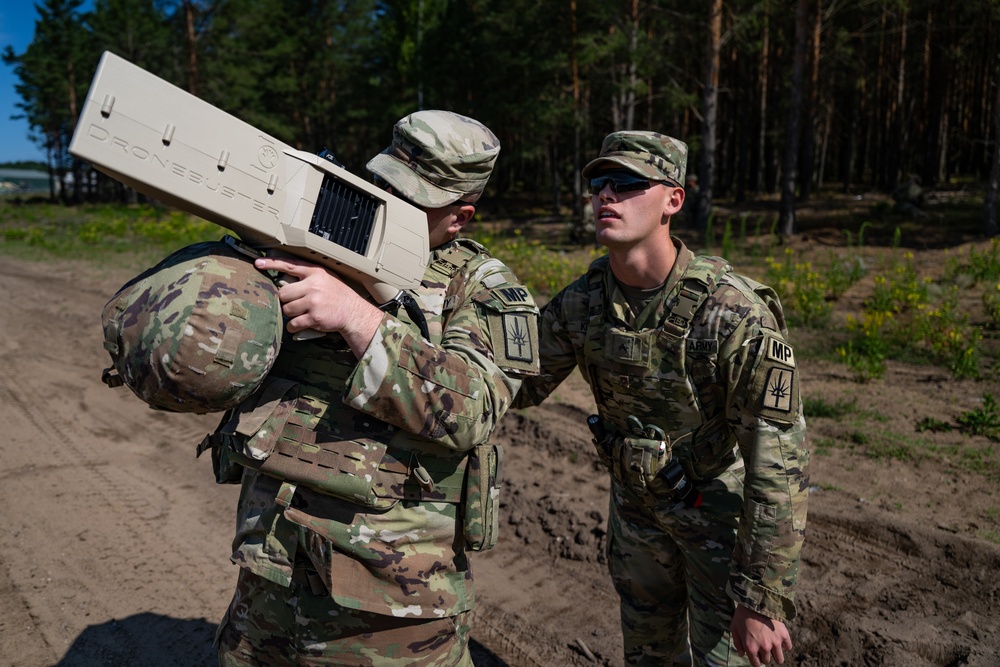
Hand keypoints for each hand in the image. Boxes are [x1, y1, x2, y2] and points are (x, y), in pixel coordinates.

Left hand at [254, 256, 383, 355]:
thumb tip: (283, 281)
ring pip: (286, 309)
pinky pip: (293, 323)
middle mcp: (313, 285)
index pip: (289, 265)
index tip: (258, 263)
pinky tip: (301, 325)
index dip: (272, 264)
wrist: (354, 313)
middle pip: (283, 293)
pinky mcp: (314, 317)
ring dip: (291, 314)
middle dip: (286, 300)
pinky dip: (293, 327)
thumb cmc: (338, 296)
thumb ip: (307, 277)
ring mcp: (313, 301)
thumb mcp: (326, 279)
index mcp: (315, 272)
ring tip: (302, 314)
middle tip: (296, 303)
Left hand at [731, 605, 791, 666]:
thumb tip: (742, 654)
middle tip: (763, 647)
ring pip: (780, 659)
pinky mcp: (784, 634)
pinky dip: (785, 644)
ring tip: (773, 648)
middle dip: (764, 656)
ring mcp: (775, 642)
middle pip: (767, 661)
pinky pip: (788, 646)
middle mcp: (764, 648)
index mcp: (751, 648)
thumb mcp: (734, 628)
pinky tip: (779, 639)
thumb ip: (738, 643)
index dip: (756, 660)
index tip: (756, 656)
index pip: (756, 664)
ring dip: (776, 655)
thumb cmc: (742, 615)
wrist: (755, 600)